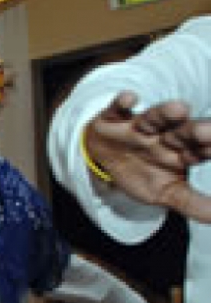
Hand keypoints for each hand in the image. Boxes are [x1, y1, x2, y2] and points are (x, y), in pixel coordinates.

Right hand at [84, 93, 210, 221]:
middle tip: (206, 131)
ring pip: (155, 117)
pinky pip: (117, 109)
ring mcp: (140, 126)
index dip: (210, 149)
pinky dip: (121, 103)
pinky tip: (128, 99)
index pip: (201, 151)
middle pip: (183, 132)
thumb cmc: (141, 172)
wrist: (103, 157)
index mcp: (183, 152)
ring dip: (165, 113)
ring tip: (178, 109)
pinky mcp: (114, 118)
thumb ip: (192, 204)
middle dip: (196, 131)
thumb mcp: (166, 192)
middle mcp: (166, 136)